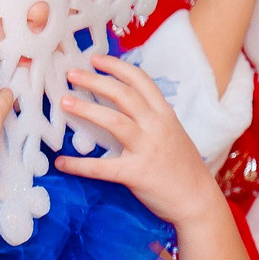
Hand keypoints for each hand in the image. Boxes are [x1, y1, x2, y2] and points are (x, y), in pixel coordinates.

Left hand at [55, 55, 219, 225]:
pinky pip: (102, 167)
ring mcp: (148, 149)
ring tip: (64, 101)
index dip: (117, 67)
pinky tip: (61, 162)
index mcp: (165, 115)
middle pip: (123, 94)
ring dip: (87, 109)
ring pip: (114, 121)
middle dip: (96, 81)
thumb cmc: (181, 168)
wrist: (197, 201)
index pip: (141, 81)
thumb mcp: (171, 134)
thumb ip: (150, 120)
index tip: (95, 59)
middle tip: (71, 73)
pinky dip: (79, 164)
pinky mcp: (137, 173)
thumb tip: (121, 108)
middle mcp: (157, 126)